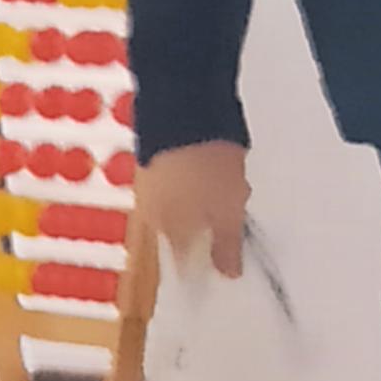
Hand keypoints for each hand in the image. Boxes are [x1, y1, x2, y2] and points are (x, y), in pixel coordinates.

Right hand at [130, 139, 249, 283]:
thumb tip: (229, 273)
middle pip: (182, 234)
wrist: (189, 108)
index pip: (185, 266)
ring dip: (200, 203)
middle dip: (207, 228)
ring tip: (226, 184)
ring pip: (178, 206)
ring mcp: (149, 184)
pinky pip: (175, 180)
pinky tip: (210, 166)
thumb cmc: (207, 161)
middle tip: (232, 215)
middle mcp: (151, 212)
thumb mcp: (230, 212)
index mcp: (168, 232)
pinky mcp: (152, 157)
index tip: (224, 263)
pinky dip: (192, 179)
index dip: (207, 265)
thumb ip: (228, 246)